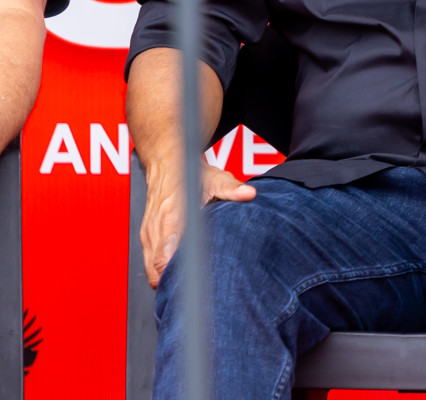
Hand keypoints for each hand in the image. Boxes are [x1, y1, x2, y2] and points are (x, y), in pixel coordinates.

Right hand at [140, 162, 255, 287]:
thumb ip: (231, 189)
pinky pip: (148, 263)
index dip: (176, 275)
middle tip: (198, 291)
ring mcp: (148, 234)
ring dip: (166, 279)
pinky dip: (161, 271)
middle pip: (155, 270)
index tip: (193, 285)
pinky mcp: (146, 237)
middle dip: (174, 283)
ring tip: (190, 286)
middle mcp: (155, 228)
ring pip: (150, 270)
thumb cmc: (189, 173)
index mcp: (170, 216)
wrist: (167, 163)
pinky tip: (179, 274)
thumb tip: (249, 194)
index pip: (164, 257)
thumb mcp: (215, 179)